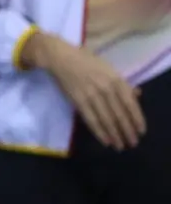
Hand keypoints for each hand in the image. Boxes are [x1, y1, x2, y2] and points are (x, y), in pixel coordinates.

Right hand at [24, 31, 144, 150]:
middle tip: (132, 143)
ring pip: (106, 119)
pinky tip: (105, 141)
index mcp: (116, 79)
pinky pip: (91, 119)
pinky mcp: (78, 101)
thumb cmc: (86, 61)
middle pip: (120, 114)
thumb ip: (122, 83)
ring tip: (119, 146)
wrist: (61, 57)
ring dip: (114, 135)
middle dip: (127, 131)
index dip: (137, 119)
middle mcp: (106, 88)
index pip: (130, 103)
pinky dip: (99, 132)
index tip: (140, 131)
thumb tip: (137, 95)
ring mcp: (92, 95)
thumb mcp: (108, 68)